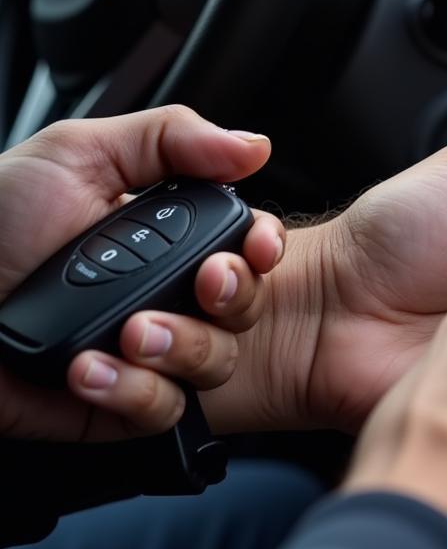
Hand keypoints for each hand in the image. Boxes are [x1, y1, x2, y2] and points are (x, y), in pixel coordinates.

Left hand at [0, 106, 285, 441]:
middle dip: (235, 297)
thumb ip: (173, 138)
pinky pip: (162, 410)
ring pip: (216, 364)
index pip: (246, 246)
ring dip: (182, 347)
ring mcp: (146, 352)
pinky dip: (134, 391)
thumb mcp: (80, 153)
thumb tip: (254, 146)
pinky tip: (87, 368)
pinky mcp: (116, 404)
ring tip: (129, 332)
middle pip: (245, 308)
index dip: (264, 247)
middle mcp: (168, 294)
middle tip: (204, 283)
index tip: (257, 244)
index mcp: (170, 236)